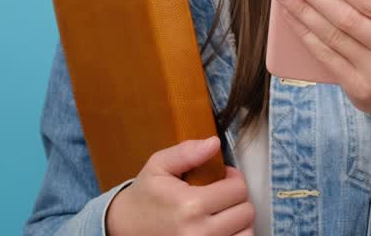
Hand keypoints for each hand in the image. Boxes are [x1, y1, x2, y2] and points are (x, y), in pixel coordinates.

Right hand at [105, 136, 254, 235]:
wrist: (124, 228)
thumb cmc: (144, 196)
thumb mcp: (158, 166)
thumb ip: (187, 152)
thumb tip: (214, 143)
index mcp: (189, 205)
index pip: (238, 190)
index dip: (233, 179)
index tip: (223, 178)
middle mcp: (198, 232)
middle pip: (246, 212)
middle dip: (237, 199)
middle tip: (221, 195)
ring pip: (246, 232)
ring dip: (238, 221)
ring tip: (222, 212)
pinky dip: (234, 235)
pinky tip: (221, 228)